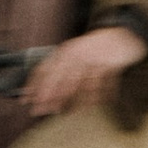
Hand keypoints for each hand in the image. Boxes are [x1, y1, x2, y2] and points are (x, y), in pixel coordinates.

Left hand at [25, 27, 141, 117]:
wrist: (121, 35)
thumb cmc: (94, 50)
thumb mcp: (74, 55)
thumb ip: (60, 71)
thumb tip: (40, 93)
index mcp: (65, 52)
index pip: (45, 69)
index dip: (34, 86)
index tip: (26, 99)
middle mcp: (77, 54)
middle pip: (60, 78)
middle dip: (49, 96)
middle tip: (41, 110)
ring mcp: (94, 58)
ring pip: (80, 83)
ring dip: (72, 99)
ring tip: (65, 112)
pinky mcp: (109, 64)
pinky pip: (101, 84)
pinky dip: (97, 96)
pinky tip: (92, 106)